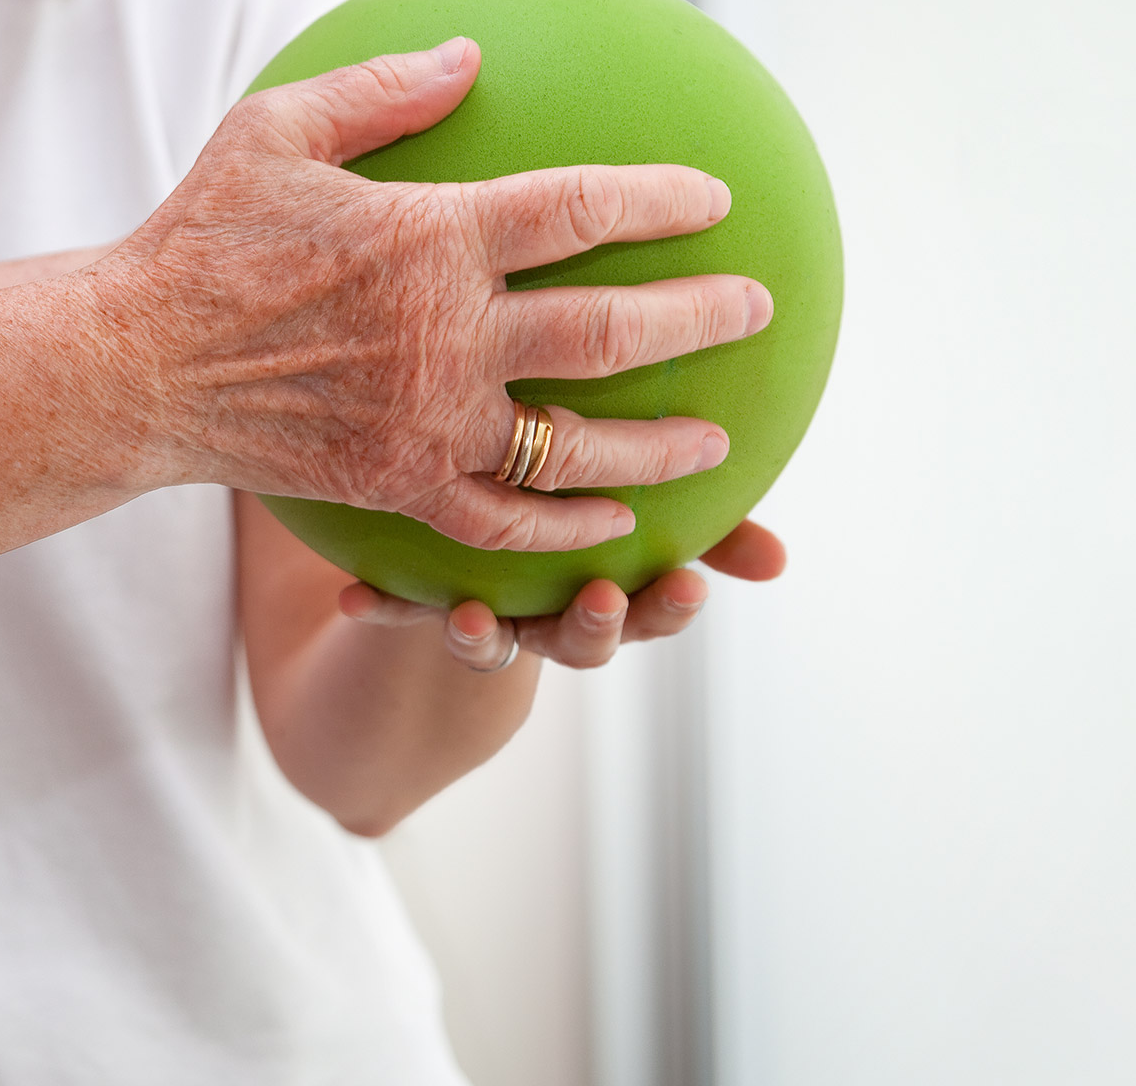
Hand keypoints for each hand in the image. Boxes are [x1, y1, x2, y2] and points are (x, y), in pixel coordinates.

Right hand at [97, 39, 771, 549]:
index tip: (713, 201)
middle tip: (755, 307)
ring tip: (719, 438)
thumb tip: (470, 51)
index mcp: (434, 237)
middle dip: (703, 317)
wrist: (137, 364)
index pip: (581, 209)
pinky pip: (505, 520)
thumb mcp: (277, 130)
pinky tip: (611, 522)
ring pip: (579, 444)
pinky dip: (566, 525)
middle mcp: (452, 334)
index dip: (662, 201)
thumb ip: (382, 88)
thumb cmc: (202, 237)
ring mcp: (432, 420)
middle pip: (612, 330)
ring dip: (661, 442)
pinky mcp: (402, 483)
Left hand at [336, 518, 787, 670]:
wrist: (461, 552)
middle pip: (580, 641)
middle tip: (603, 597)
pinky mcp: (415, 603)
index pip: (655, 607)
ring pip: (492, 639)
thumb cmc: (579, 496)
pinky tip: (353, 597)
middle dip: (594, 625)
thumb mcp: (637, 494)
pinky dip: (379, 606)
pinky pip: (396, 611)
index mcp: (612, 583)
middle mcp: (548, 612)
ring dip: (483, 634)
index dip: (671, 604)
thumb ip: (706, 517)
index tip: (690, 583)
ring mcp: (484, 609)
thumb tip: (782, 560)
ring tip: (470, 617)